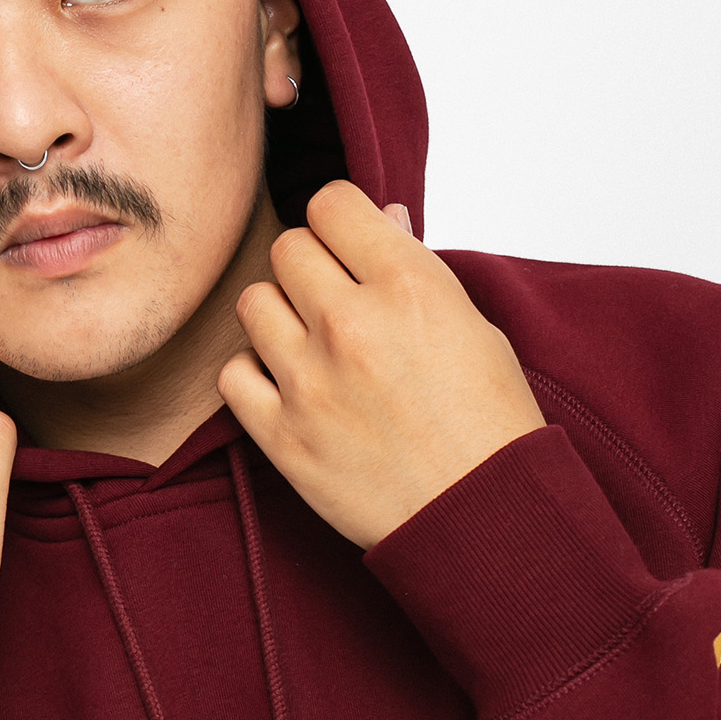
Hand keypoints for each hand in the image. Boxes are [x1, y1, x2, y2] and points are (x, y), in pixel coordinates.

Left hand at [218, 181, 545, 549]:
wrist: (482, 515)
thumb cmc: (488, 423)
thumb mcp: (472, 326)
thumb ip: (414, 267)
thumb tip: (380, 218)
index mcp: (407, 286)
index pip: (331, 204)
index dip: (339, 222)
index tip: (349, 248)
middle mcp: (352, 325)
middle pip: (287, 248)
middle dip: (310, 267)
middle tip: (335, 302)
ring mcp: (310, 382)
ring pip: (253, 304)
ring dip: (278, 317)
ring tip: (312, 346)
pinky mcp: (281, 436)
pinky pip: (232, 375)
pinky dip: (254, 377)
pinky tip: (288, 388)